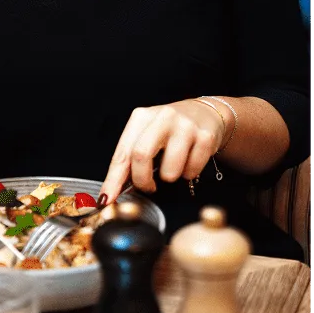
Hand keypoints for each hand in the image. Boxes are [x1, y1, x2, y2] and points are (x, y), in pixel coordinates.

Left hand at [99, 99, 227, 202]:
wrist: (205, 113)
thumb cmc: (170, 130)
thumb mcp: (147, 135)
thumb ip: (130, 160)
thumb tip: (111, 192)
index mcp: (142, 117)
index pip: (123, 152)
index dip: (113, 179)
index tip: (107, 199)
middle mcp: (163, 116)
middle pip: (141, 155)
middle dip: (142, 181)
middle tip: (148, 187)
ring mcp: (185, 125)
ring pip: (169, 171)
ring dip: (170, 177)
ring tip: (174, 165)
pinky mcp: (205, 137)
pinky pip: (191, 171)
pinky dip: (189, 173)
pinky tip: (189, 159)